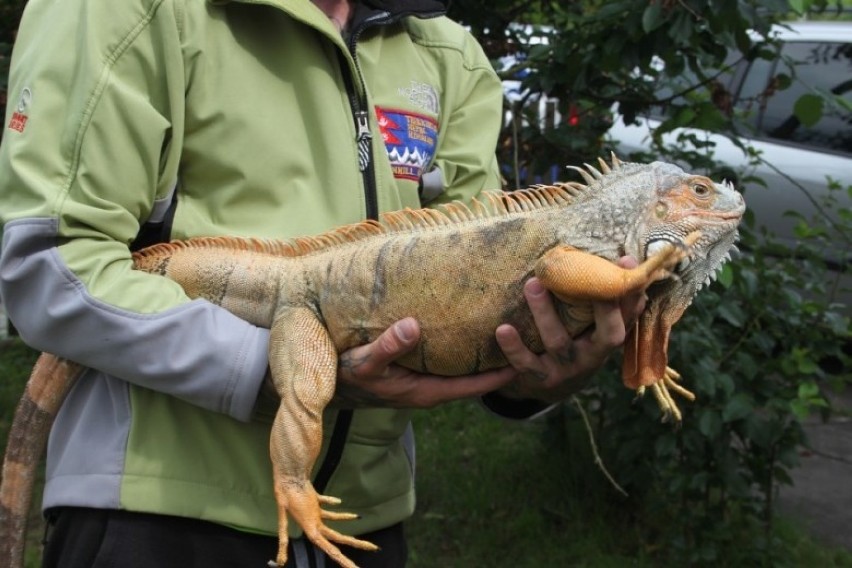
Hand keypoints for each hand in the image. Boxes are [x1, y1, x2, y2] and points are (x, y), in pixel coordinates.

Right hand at [333, 318, 516, 408]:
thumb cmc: (349, 374)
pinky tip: (476, 330)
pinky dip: (467, 350)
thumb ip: (389, 345)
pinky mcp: (420, 373)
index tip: (529, 356)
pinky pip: (452, 364)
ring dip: (486, 355)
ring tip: (512, 329)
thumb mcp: (366, 361)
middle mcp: (433, 389)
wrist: (331, 385)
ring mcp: (427, 382)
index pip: (475, 386)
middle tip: (532, 336)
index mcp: (427, 391)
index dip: (502, 373)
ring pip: (466, 371)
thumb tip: (413, 326)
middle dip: (502, 362)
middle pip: (477, 379)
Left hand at [494, 256, 645, 403]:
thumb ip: (613, 304)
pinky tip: (503, 329)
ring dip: (545, 313)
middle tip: (585, 274)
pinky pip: (525, 364)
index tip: (625, 262)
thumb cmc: (578, 345)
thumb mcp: (597, 330)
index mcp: (608, 341)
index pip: (629, 317)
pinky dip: (514, 348)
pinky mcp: (538, 378)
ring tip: (532, 284)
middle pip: (607, 334)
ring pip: (559, 342)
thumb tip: (632, 268)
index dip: (630, 293)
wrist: (551, 387)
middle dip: (603, 307)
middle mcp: (592, 357)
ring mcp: (566, 369)